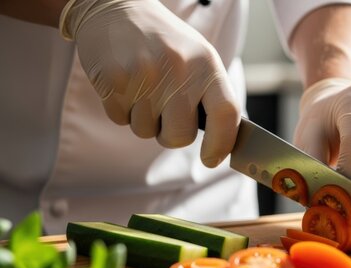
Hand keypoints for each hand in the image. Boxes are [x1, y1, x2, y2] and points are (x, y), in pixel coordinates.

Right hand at [59, 0, 238, 166]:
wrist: (117, 8)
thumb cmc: (165, 42)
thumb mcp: (198, 59)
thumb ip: (212, 96)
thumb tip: (224, 142)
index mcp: (207, 64)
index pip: (226, 114)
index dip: (222, 144)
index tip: (211, 159)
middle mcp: (179, 69)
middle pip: (180, 135)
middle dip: (171, 134)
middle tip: (165, 113)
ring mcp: (145, 75)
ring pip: (146, 131)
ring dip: (144, 120)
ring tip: (143, 88)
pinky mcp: (114, 80)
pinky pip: (121, 120)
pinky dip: (122, 110)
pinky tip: (125, 84)